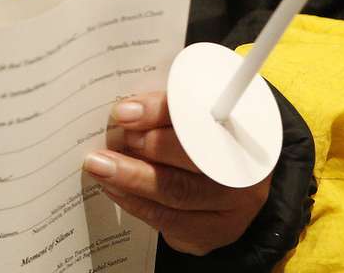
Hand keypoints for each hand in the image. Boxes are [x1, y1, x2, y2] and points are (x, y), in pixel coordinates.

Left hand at [84, 91, 271, 255]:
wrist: (222, 183)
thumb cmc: (197, 140)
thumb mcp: (187, 117)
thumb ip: (163, 110)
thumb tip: (124, 113)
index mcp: (241, 128)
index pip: (201, 114)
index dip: (161, 111)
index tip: (125, 112)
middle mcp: (244, 170)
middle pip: (194, 158)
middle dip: (146, 147)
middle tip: (112, 140)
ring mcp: (232, 208)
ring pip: (177, 193)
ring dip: (132, 178)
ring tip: (99, 166)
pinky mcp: (213, 233)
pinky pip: (169, 221)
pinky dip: (135, 202)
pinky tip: (113, 188)